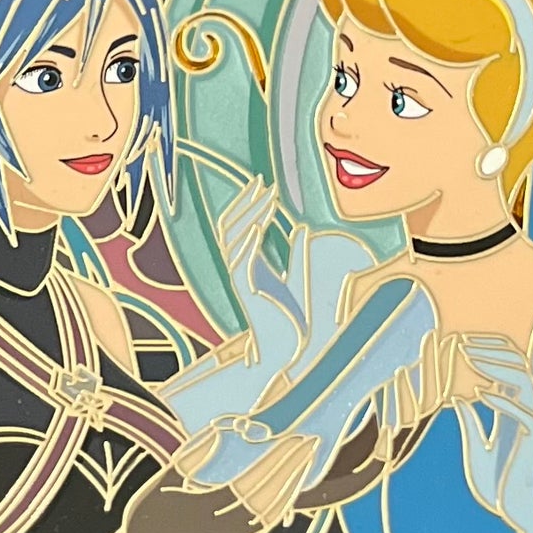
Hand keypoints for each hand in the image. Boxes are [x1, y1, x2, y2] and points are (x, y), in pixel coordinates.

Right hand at [216, 178, 303, 372]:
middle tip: (262, 182)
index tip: (263, 183)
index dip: (248, 203)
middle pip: (230, 227)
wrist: (283, 350)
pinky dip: (249, 243)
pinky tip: (260, 226)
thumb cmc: (288, 319)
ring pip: (235, 240)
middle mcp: (239, 270)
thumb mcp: (295, 278)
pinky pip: (242, 263)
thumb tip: (302, 228)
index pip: (238, 226)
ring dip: (251, 216)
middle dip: (246, 203)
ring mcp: (242, 281)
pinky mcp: (249, 293)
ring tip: (268, 197)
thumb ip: (297, 254)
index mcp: (247, 265)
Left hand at [455, 335, 532, 528]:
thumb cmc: (497, 483)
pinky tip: (479, 393)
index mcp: (511, 411)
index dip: (488, 350)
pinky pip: (523, 415)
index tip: (462, 341)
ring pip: (525, 382)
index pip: (507, 368)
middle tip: (463, 340)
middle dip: (491, 349)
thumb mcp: (476, 448)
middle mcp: (524, 412)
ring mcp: (531, 425)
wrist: (513, 513)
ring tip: (470, 356)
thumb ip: (470, 423)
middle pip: (518, 366)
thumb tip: (456, 399)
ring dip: (497, 366)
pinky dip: (502, 401)